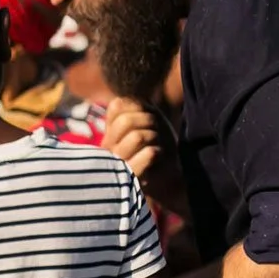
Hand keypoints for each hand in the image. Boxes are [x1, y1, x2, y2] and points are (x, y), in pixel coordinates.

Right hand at [102, 97, 186, 215]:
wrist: (170, 178)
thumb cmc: (160, 148)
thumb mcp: (150, 122)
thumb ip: (137, 107)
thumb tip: (122, 99)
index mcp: (110, 133)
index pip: (117, 106)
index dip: (139, 107)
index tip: (149, 118)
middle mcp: (107, 149)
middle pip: (126, 122)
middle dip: (150, 121)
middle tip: (157, 132)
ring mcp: (117, 164)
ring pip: (138, 136)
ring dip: (156, 138)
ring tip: (157, 146)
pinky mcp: (131, 177)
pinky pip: (148, 153)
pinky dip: (158, 152)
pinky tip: (157, 158)